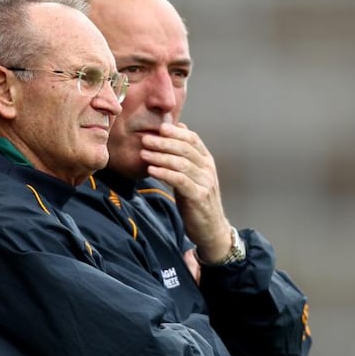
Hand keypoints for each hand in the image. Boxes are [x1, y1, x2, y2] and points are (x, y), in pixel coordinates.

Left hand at [140, 122, 232, 263]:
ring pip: (181, 163)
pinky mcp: (199, 196)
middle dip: (164, 142)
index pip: (193, 139)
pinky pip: (180, 181)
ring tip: (144, 153)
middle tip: (145, 139)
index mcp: (206, 160)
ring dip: (160, 157)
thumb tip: (178, 128)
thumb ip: (185, 154)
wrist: (211, 228)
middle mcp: (208, 169)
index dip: (176, 132)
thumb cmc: (197, 200)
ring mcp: (205, 182)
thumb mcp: (192, 174)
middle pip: (185, 149)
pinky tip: (151, 171)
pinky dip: (164, 174)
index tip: (159, 126)